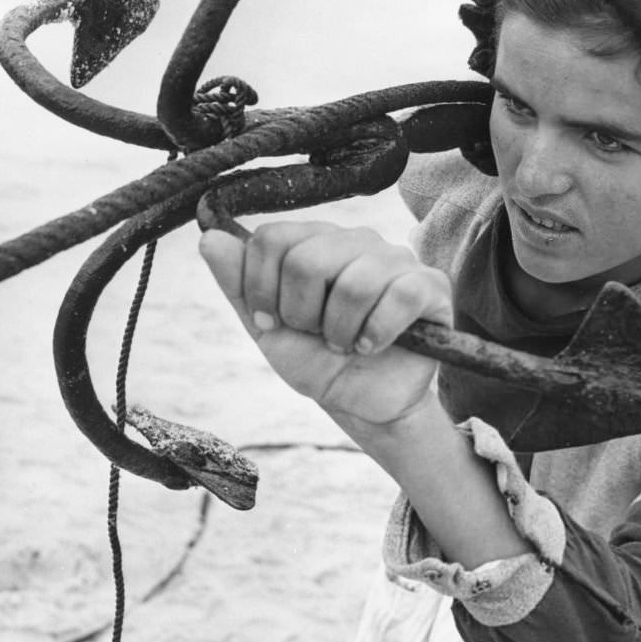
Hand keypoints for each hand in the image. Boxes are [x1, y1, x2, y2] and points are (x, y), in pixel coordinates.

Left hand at [199, 221, 451, 428]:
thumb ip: (240, 284)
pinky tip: (373, 346)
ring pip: (355, 282)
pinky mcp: (431, 286)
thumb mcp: (269, 328)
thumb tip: (209, 238)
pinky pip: (399, 296)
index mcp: (318, 240)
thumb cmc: (319, 361)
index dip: (263, 288)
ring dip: (340, 331)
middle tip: (317, 335)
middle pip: (308, 259)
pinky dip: (377, 332)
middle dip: (302, 314)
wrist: (362, 403)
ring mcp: (398, 259)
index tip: (274, 320)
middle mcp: (359, 240)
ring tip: (346, 344)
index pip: (273, 238)